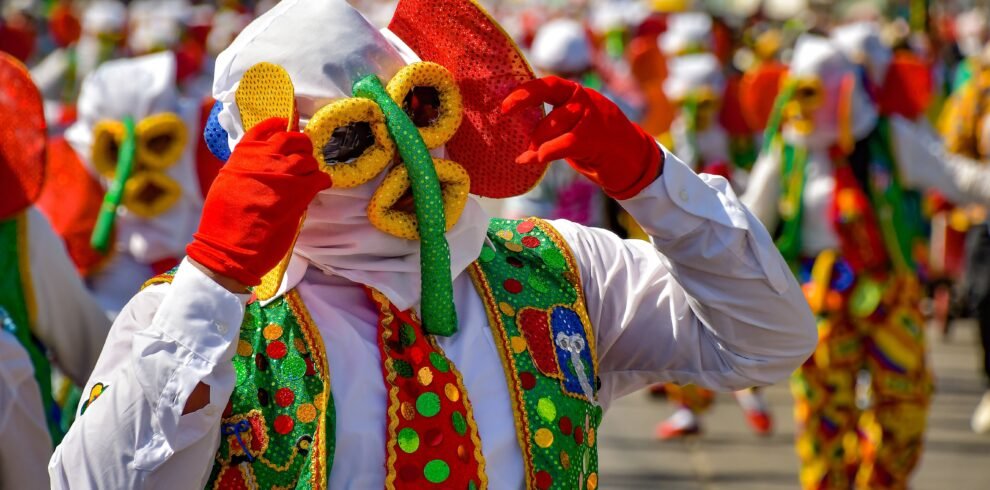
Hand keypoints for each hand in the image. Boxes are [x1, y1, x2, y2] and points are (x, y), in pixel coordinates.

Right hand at [186, 118, 330, 288]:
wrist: (229, 246)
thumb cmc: (223, 220)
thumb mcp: (226, 182)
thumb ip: (244, 167)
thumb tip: (259, 165)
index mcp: (243, 154)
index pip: (265, 128)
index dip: (278, 126)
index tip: (285, 125)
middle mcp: (264, 157)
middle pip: (292, 138)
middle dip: (300, 145)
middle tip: (303, 154)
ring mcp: (284, 172)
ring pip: (308, 159)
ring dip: (311, 166)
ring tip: (308, 177)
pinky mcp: (300, 192)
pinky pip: (320, 178)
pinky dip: (322, 181)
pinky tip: (320, 186)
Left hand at [501, 76, 662, 199]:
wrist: (633, 160)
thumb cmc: (596, 145)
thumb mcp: (572, 127)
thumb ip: (550, 125)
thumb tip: (519, 134)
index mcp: (575, 93)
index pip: (546, 85)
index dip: (524, 93)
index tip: (504, 107)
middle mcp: (583, 99)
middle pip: (549, 106)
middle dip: (533, 128)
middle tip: (524, 145)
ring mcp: (592, 115)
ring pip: (554, 125)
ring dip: (539, 144)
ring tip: (532, 156)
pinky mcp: (597, 136)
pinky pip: (565, 142)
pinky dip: (548, 151)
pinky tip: (536, 159)